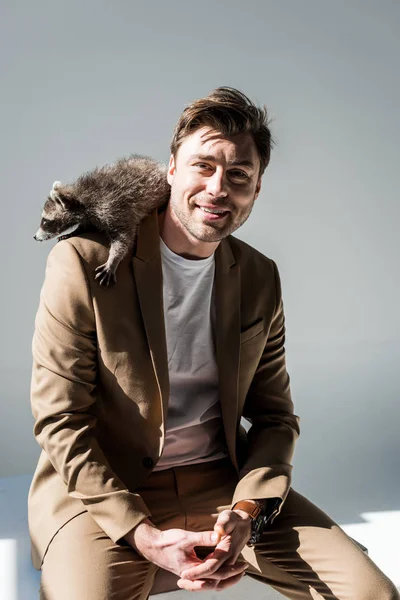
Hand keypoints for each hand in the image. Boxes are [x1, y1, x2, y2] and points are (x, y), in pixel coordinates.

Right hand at [125, 519, 247, 590]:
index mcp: (192, 570)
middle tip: (244, 568)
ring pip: (211, 581)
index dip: (230, 569)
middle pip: (215, 581)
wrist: (152, 546)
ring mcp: (191, 575)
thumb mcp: (186, 537)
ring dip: (224, 577)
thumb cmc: (167, 541)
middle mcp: (192, 576)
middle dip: (231, 576)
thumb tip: (219, 535)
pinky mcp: (190, 571)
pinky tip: (222, 568)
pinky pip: (206, 577)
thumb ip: (203, 537)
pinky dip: (216, 574)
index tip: (242, 563)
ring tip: (237, 571)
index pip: (216, 573)